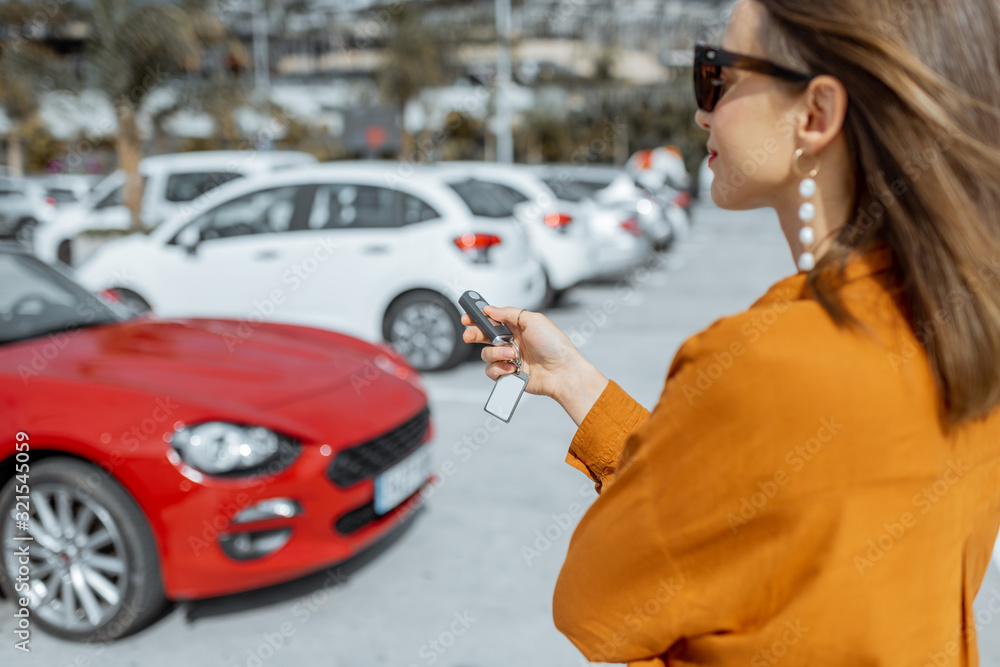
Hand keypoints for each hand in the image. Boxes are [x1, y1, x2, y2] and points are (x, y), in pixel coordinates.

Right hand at [461, 306, 608, 424]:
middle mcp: (512, 341)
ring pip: (486, 354)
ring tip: (511, 356)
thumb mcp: (533, 320)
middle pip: (483, 336)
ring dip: (496, 353)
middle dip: (474, 334)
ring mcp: (509, 358)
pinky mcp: (508, 374)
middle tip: (469, 335)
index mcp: (517, 326)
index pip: (492, 319)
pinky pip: (492, 371)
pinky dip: (499, 369)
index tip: (467, 317)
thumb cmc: (555, 346)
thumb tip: (490, 309)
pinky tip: (511, 368)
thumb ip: (509, 313)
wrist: (563, 372)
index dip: (477, 317)